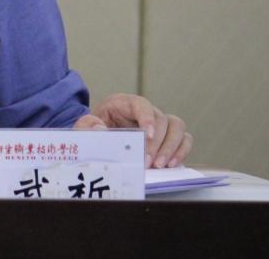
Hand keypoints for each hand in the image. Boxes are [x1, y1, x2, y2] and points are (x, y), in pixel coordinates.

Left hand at [73, 93, 192, 168]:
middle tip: (148, 162)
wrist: (99, 142)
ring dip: (171, 147)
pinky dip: (181, 151)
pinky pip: (184, 139)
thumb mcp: (83, 127)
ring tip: (159, 165)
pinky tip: (171, 165)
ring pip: (177, 126)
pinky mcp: (168, 138)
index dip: (147, 118)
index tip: (146, 136)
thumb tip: (101, 128)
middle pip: (162, 118)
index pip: (141, 104)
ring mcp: (159, 124)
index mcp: (124, 103)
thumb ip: (86, 125)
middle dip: (156, 142)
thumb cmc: (93, 132)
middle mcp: (145, 111)